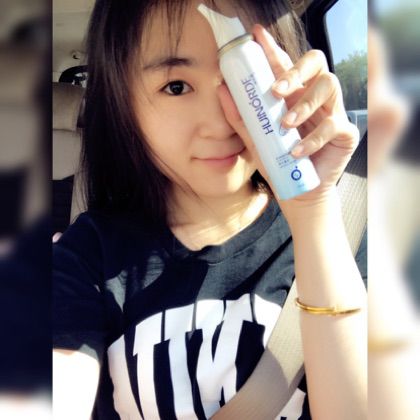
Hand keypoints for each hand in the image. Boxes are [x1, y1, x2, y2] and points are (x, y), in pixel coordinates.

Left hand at [217, 24, 358, 216]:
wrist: (296, 192)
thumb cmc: (278, 164)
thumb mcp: (255, 140)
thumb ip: (241, 117)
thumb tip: (222, 89)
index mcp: (292, 96)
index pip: (285, 65)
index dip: (273, 49)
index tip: (257, 37)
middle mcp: (313, 99)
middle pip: (315, 63)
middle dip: (295, 71)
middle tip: (276, 89)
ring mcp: (331, 113)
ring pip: (329, 86)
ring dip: (305, 104)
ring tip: (286, 124)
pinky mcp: (345, 133)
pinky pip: (334, 125)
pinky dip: (312, 138)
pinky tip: (296, 151)